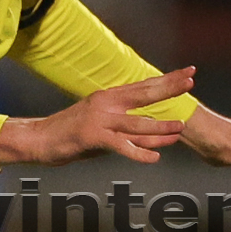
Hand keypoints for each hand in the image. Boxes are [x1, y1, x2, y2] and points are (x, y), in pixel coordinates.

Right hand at [0, 68, 195, 166]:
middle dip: (170, 88)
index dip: (168, 79)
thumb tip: (154, 136)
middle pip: (144, 95)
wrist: (38, 139)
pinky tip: (153, 158)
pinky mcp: (92, 137)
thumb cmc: (71, 134)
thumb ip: (127, 129)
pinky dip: (138, 152)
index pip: (144, 86)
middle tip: (191, 82)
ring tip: (179, 129)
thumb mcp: (102, 126)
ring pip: (136, 123)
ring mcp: (99, 119)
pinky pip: (120, 146)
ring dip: (159, 127)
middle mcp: (106, 103)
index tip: (188, 73)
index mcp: (109, 97)